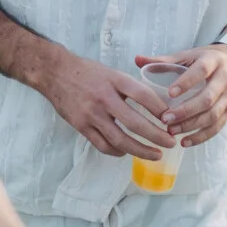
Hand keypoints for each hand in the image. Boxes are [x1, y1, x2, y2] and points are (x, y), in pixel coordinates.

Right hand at [36, 50, 175, 159]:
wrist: (55, 72)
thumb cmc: (86, 72)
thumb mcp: (111, 72)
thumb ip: (129, 87)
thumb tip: (154, 105)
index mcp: (114, 80)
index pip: (142, 96)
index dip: (159, 109)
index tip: (171, 119)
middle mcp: (104, 98)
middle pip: (135, 123)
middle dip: (156, 136)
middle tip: (171, 142)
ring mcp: (91, 114)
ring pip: (120, 140)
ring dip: (141, 150)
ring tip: (156, 154)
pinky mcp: (81, 126)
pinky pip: (103, 145)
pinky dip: (118, 151)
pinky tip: (127, 152)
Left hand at [135, 44, 226, 145]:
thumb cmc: (204, 59)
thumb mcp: (187, 55)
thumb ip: (163, 60)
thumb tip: (136, 60)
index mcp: (212, 61)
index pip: (201, 71)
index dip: (186, 82)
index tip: (169, 93)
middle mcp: (224, 79)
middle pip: (207, 98)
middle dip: (186, 111)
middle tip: (165, 119)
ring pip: (212, 115)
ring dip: (191, 126)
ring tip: (171, 132)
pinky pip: (217, 127)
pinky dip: (201, 137)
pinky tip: (185, 142)